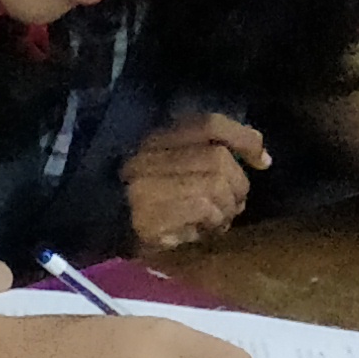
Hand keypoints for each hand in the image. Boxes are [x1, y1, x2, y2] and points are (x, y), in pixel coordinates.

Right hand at [118, 115, 266, 251]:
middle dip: (237, 186)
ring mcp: (145, 185)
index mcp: (155, 140)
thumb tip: (262, 158)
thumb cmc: (146, 205)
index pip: (209, 124)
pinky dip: (212, 221)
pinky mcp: (148, 215)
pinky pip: (203, 207)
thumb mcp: (174, 171)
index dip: (244, 139)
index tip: (262, 161)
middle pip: (219, 158)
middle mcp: (148, 156)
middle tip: (232, 206)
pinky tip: (201, 231)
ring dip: (226, 208)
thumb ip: (209, 155)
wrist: (96, 233)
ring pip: (216, 183)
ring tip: (216, 222)